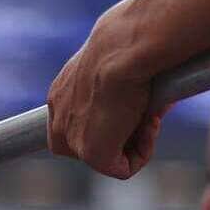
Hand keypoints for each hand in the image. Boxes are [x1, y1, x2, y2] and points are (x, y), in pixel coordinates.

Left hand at [46, 5, 170, 178]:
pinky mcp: (93, 154)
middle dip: (122, 133)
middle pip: (93, 141)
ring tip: (149, 113)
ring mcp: (73, 138)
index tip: (134, 100)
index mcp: (62, 91)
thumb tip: (150, 95)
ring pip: (108, 156)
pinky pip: (123, 168)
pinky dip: (143, 152)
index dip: (113, 116)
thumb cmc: (128, 41)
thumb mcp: (118, 60)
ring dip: (134, 140)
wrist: (125, 46)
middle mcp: (60, 115)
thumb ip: (122, 82)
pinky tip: (150, 123)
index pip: (81, 118)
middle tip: (144, 110)